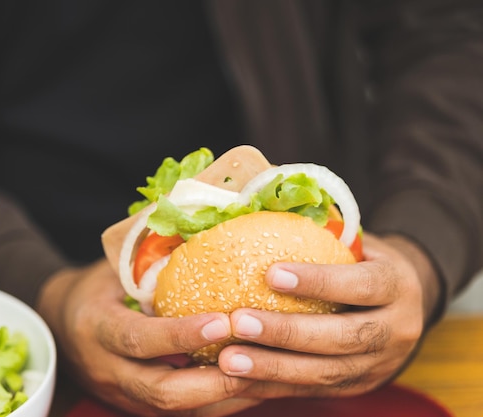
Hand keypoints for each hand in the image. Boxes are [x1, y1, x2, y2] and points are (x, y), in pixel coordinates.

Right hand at [37, 259, 260, 415]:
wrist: (60, 328)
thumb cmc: (96, 290)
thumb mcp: (113, 271)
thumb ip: (149, 262)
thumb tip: (204, 231)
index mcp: (97, 330)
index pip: (138, 340)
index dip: (180, 336)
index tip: (223, 321)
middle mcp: (110, 371)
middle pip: (161, 392)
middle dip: (214, 381)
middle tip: (259, 357)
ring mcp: (125, 396)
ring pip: (178, 411)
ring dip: (225, 398)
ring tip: (268, 375)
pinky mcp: (142, 408)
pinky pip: (185, 414)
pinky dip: (220, 403)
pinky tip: (254, 384)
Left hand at [216, 233, 440, 398]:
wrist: (407, 304)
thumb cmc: (364, 263)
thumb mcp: (358, 243)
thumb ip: (323, 235)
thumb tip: (257, 208)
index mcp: (398, 286)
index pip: (361, 285)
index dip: (318, 282)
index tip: (270, 274)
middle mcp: (397, 331)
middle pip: (342, 338)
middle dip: (286, 333)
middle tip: (238, 322)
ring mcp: (379, 366)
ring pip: (325, 373)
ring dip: (272, 367)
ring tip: (228, 359)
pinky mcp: (356, 387)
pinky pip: (312, 390)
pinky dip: (273, 385)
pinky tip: (239, 378)